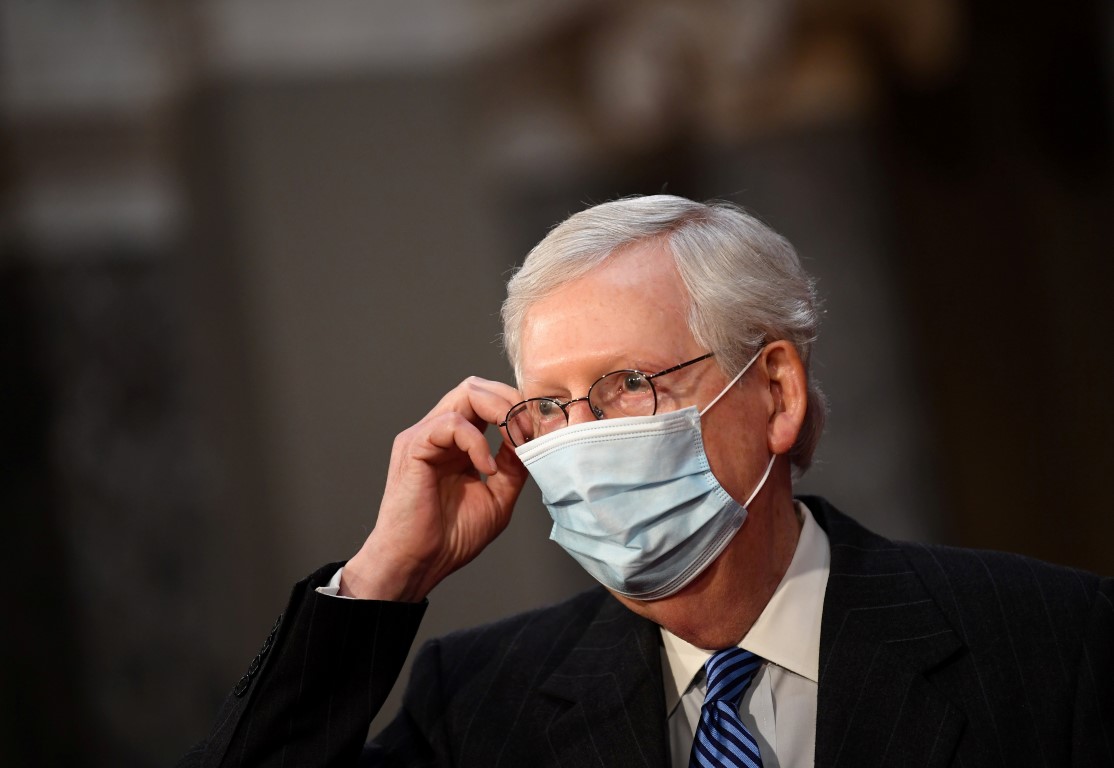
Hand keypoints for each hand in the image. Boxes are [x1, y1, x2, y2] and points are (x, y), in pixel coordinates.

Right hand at [341, 377, 528, 600]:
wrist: (417, 564)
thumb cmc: (450, 538)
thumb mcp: (497, 497)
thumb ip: (513, 466)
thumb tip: (533, 439)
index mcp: (457, 443)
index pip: (488, 401)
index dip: (518, 409)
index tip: (542, 432)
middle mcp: (439, 433)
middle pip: (479, 387)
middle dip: (513, 402)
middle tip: (532, 430)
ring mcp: (424, 436)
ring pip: (467, 393)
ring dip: (501, 413)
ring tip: (517, 442)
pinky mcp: (413, 447)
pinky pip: (451, 422)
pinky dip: (477, 441)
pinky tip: (486, 468)